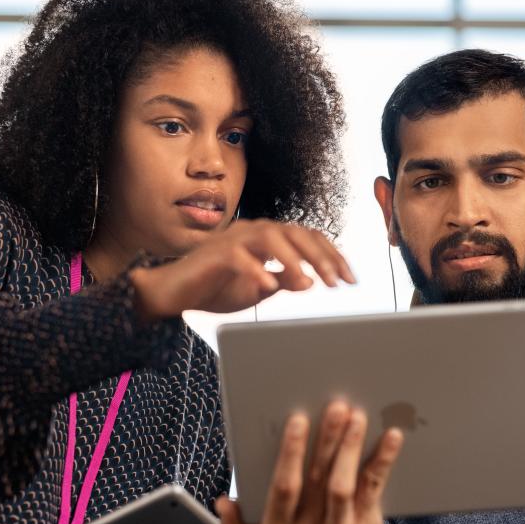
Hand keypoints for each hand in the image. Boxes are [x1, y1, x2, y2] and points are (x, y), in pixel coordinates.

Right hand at [129, 220, 355, 316]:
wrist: (175, 292)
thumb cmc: (216, 287)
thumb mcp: (259, 287)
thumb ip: (284, 280)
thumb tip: (311, 281)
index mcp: (267, 238)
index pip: (308, 237)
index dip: (332, 255)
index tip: (350, 279)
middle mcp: (254, 231)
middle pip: (296, 233)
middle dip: (321, 257)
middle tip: (338, 282)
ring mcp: (234, 239)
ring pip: (272, 237)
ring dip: (295, 260)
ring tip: (311, 283)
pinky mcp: (216, 253)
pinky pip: (240, 257)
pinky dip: (256, 270)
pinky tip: (269, 286)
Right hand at [216, 401, 402, 523]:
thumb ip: (242, 522)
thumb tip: (222, 504)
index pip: (283, 488)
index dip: (290, 453)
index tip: (298, 419)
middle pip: (316, 480)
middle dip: (326, 439)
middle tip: (335, 406)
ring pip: (343, 485)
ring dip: (350, 447)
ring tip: (357, 417)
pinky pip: (373, 490)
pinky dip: (381, 461)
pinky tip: (390, 438)